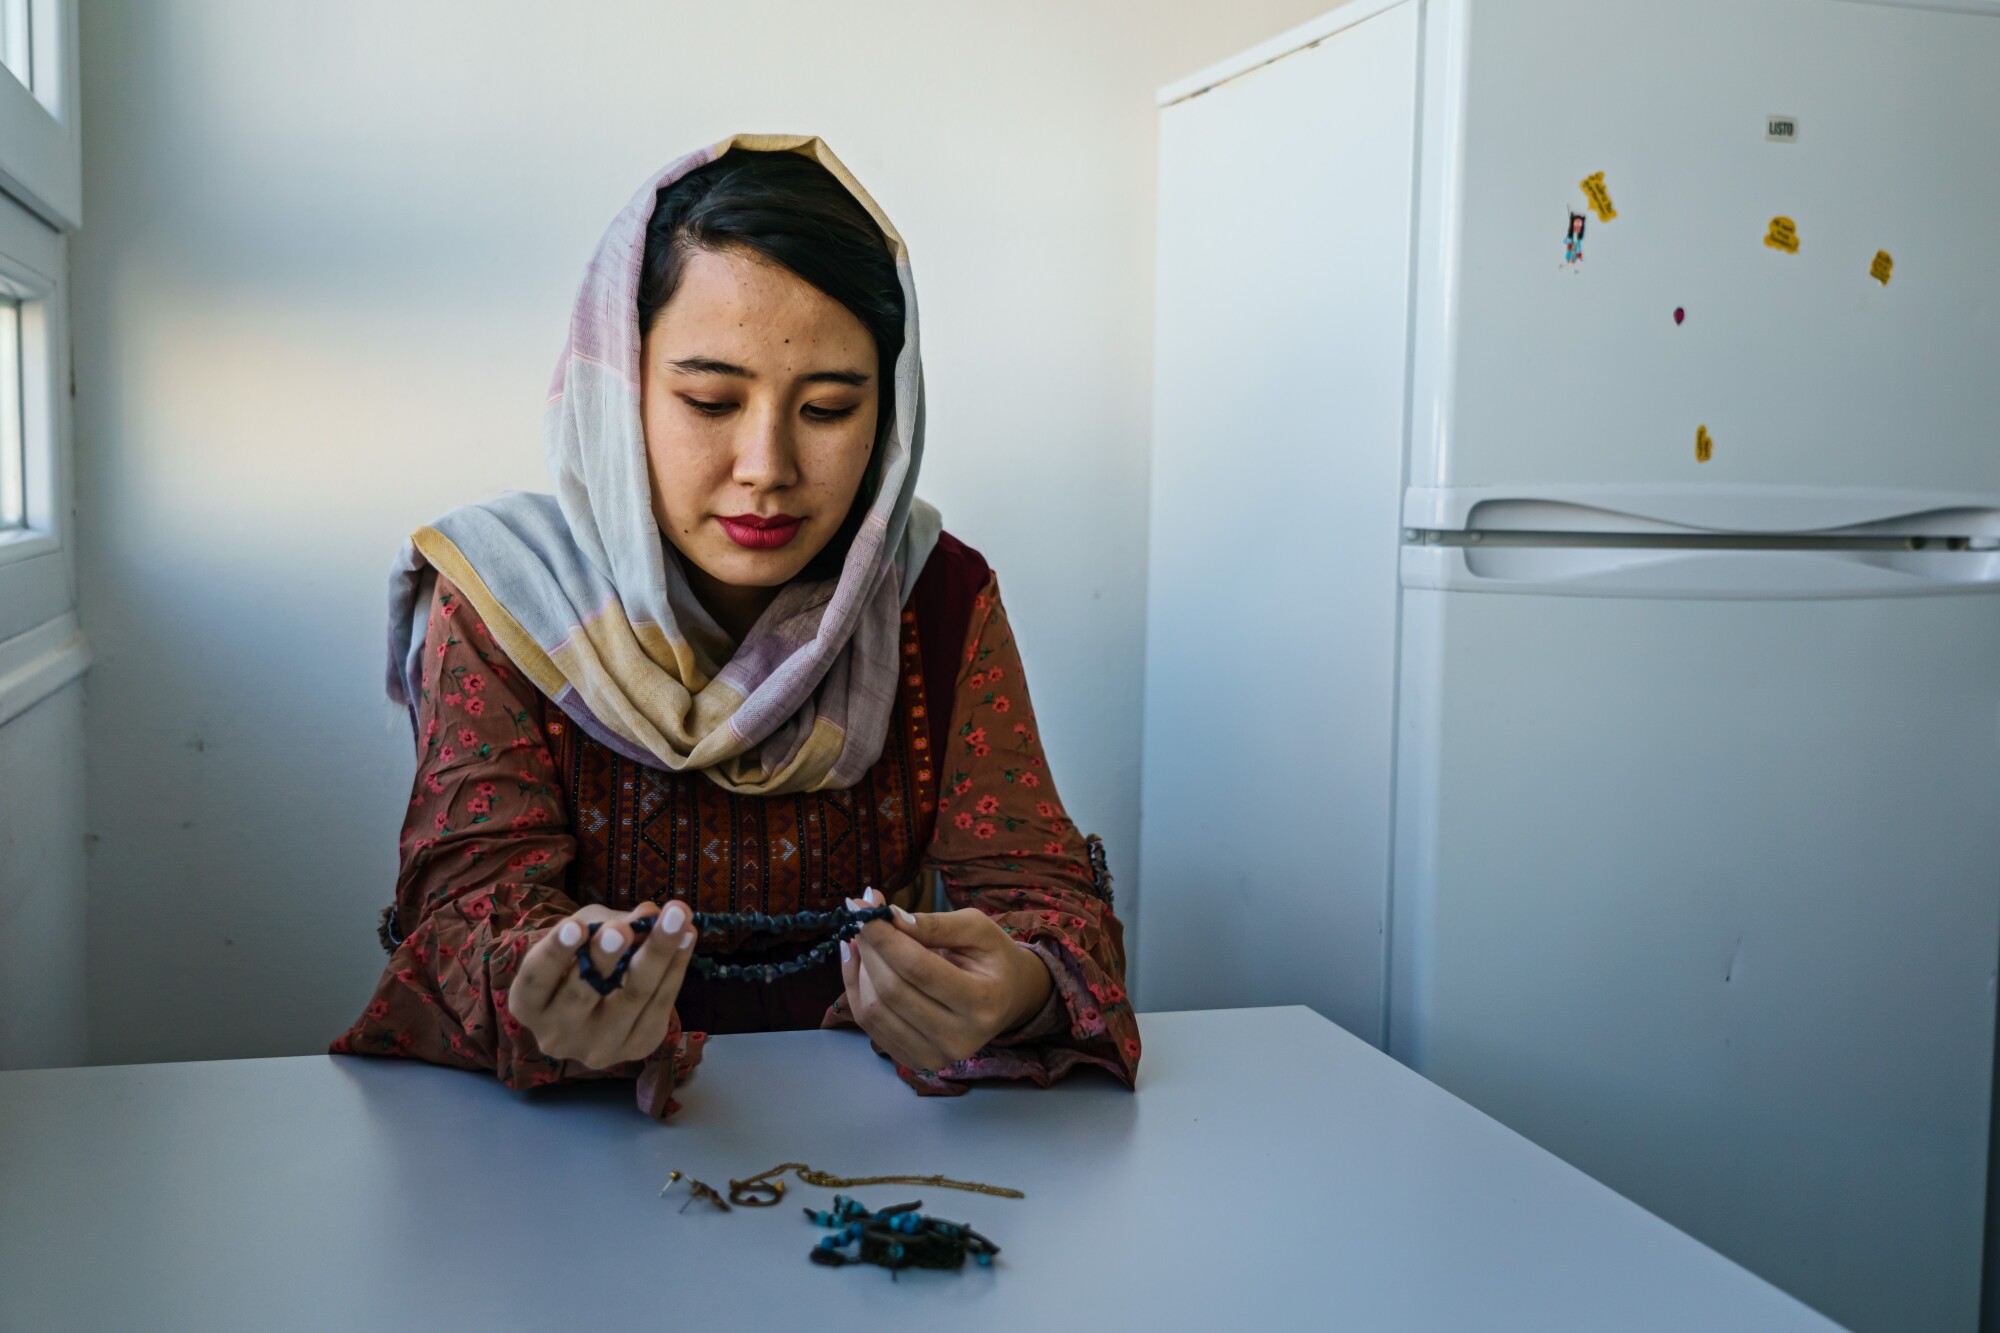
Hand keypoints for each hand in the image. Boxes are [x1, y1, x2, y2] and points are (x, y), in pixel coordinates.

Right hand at [509, 901, 696, 1068]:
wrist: (597, 1007)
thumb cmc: (580, 958)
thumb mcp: (584, 931)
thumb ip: (610, 922)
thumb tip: (649, 913)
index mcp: (529, 1004)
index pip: (536, 979)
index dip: (556, 953)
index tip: (576, 926)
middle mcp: (556, 1034)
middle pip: (583, 993)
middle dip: (606, 957)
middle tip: (624, 929)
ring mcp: (596, 1049)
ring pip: (630, 1000)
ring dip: (656, 958)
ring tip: (677, 924)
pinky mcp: (635, 1049)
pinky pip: (659, 1006)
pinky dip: (676, 968)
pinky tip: (689, 936)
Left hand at [838, 888, 1055, 1073]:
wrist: (1008, 1000)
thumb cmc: (993, 958)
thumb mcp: (978, 929)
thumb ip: (935, 924)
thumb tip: (889, 918)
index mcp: (982, 1002)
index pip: (918, 968)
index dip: (885, 937)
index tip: (865, 908)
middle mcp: (959, 1038)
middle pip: (892, 991)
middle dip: (869, 948)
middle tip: (860, 919)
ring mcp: (935, 1057)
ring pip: (873, 1011)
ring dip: (859, 969)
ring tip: (861, 940)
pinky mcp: (914, 1062)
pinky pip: (869, 1025)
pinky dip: (857, 990)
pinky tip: (860, 963)